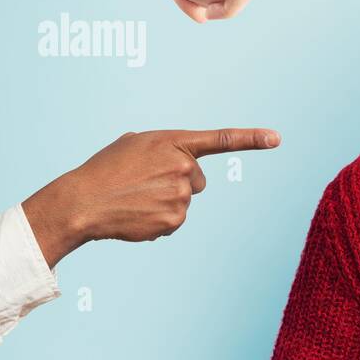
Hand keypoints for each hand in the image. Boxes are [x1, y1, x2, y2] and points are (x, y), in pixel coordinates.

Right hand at [21, 128, 280, 266]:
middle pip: (198, 180)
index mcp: (174, 143)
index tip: (277, 138)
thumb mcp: (134, 144)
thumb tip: (181, 167)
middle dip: (177, 182)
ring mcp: (182, 195)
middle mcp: (184, 167)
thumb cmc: (105, 170)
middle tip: (144, 183)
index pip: (221, 140)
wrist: (82, 201)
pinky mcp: (176, 220)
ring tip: (135, 198)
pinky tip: (137, 214)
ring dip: (165, 201)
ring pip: (185, 201)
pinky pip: (176, 221)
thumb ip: (164, 148)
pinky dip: (159, 220)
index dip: (251, 139)